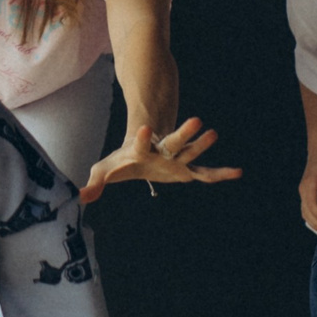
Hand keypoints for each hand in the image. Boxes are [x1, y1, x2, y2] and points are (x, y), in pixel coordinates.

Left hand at [80, 118, 241, 203]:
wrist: (142, 151)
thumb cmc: (123, 160)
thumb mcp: (106, 170)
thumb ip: (95, 183)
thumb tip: (79, 198)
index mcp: (141, 150)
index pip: (141, 142)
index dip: (142, 136)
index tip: (146, 127)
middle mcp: (162, 151)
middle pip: (174, 141)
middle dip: (184, 132)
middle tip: (197, 119)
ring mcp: (176, 159)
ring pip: (191, 150)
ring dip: (202, 143)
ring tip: (214, 133)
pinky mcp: (186, 170)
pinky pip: (205, 173)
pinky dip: (220, 174)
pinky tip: (238, 172)